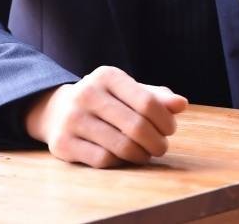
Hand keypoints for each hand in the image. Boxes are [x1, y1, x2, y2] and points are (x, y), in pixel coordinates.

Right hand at [23, 65, 187, 167]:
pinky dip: (120, 163)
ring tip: (147, 154)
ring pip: (121, 146)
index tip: (170, 129)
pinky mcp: (64, 143)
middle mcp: (87, 93)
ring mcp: (73, 119)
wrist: (56, 110)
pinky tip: (124, 158)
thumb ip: (155, 97)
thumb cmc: (104, 101)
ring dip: (142, 155)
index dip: (165, 120)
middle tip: (161, 147)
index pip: (147, 101)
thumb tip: (182, 104)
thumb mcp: (127, 91)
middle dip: (156, 142)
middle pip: (136, 126)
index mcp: (107, 76)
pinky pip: (103, 160)